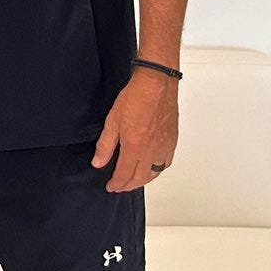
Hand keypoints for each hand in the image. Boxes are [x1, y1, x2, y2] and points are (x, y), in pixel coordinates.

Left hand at [91, 67, 178, 191]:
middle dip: (129, 185)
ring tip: (134, 180)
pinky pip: (166, 163)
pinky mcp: (172, 140)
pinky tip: (152, 167)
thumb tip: (98, 162)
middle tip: (121, 186)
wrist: (156, 84)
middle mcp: (151, 151)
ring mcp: (164, 146)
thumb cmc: (135, 97)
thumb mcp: (112, 121)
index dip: (117, 183)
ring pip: (154, 173)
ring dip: (143, 180)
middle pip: (140, 178)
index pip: (124, 175)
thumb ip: (105, 145)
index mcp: (135, 148)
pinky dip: (158, 169)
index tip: (111, 186)